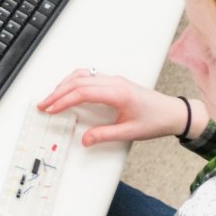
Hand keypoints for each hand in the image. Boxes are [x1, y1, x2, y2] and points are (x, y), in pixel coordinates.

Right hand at [36, 70, 192, 146]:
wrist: (172, 112)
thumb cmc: (155, 121)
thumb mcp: (130, 132)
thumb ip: (105, 135)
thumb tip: (84, 139)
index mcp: (118, 93)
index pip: (83, 92)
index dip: (63, 101)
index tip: (51, 110)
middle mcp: (114, 82)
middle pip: (78, 82)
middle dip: (57, 93)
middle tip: (43, 105)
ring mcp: (114, 79)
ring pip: (82, 76)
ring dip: (64, 85)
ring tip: (51, 98)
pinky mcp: (114, 81)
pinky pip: (88, 76)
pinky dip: (73, 82)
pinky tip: (67, 90)